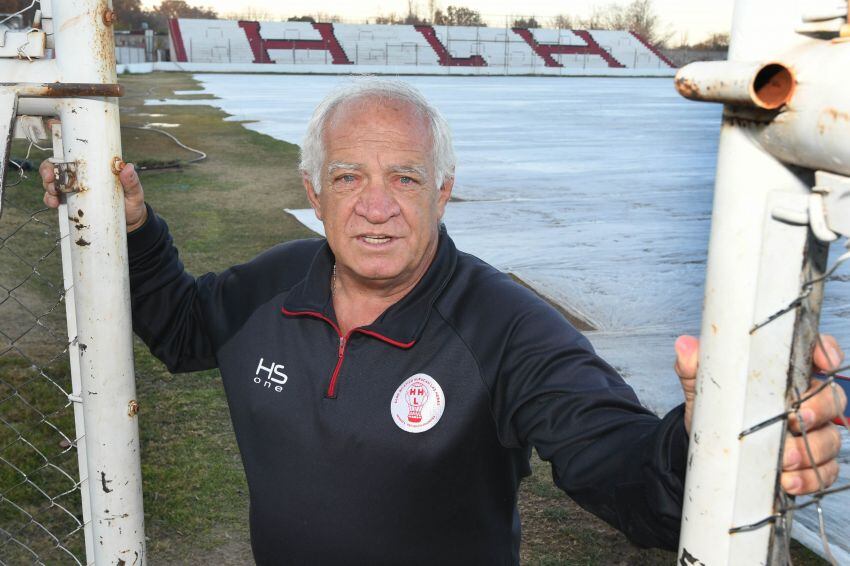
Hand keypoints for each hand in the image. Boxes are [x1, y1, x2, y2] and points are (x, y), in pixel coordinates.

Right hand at [39, 159, 147, 231]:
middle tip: (49, 179)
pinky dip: (50, 200)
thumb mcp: (134, 192)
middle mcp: (80, 177)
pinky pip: (56, 200)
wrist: (130, 223)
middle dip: (47, 171)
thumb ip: (132, 182)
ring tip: (53, 196)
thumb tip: (128, 168)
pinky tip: (54, 204)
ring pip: (53, 184)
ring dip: (48, 187)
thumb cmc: (131, 202)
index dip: (60, 153)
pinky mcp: (72, 204)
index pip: (73, 156)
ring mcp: (74, 190)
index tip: (55, 161)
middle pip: (57, 168)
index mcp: (93, 168)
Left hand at [674, 334, 845, 495]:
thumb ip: (694, 365)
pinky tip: (788, 481)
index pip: (816, 352)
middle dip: (818, 410)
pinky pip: (823, 472)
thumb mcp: (701, 385)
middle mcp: (805, 400)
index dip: (826, 352)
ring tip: (785, 460)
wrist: (707, 444)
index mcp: (783, 373)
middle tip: (794, 420)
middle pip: (831, 400)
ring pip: (830, 439)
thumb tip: (684, 346)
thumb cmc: (714, 407)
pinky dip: (809, 478)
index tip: (824, 361)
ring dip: (810, 450)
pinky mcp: (810, 464)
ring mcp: (811, 433)